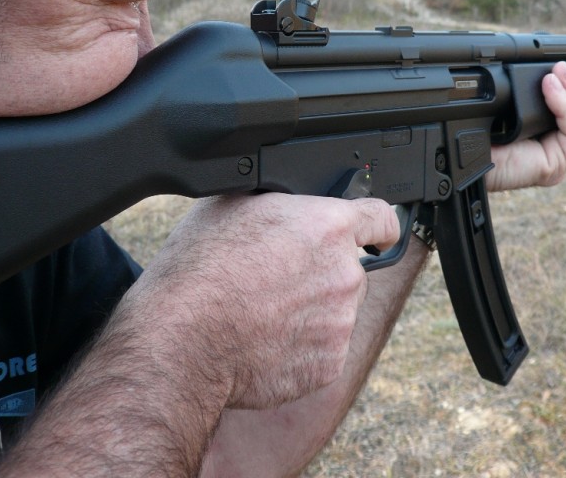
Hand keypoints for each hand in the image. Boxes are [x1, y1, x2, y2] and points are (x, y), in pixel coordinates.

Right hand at [129, 193, 398, 409]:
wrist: (182, 339)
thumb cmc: (199, 268)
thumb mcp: (233, 204)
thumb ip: (280, 202)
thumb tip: (286, 202)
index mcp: (329, 225)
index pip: (382, 219)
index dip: (375, 226)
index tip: (373, 236)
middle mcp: (346, 273)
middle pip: (350, 269)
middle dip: (322, 273)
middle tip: (276, 280)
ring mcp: (341, 323)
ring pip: (335, 311)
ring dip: (310, 312)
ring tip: (261, 313)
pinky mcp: (328, 364)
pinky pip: (322, 350)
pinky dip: (300, 348)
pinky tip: (263, 341)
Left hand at [486, 61, 565, 191]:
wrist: (458, 155)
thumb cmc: (476, 131)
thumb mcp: (512, 105)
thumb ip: (537, 94)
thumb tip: (556, 71)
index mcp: (555, 138)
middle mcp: (561, 151)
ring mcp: (560, 160)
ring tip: (560, 74)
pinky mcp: (554, 166)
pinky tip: (551, 88)